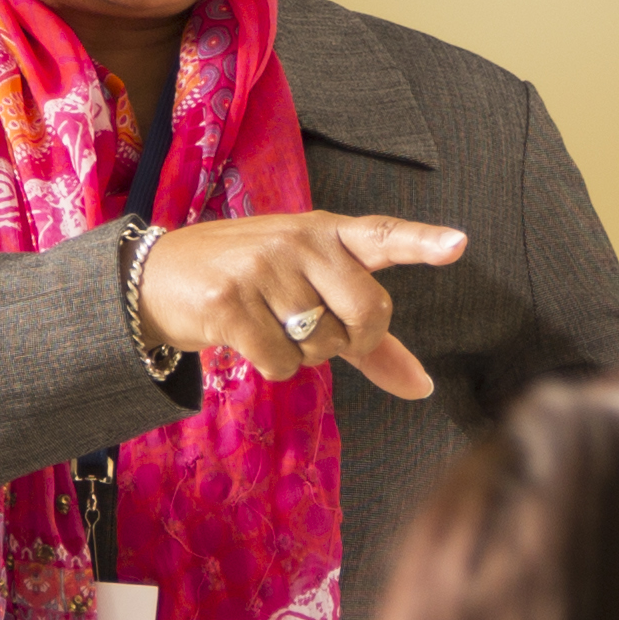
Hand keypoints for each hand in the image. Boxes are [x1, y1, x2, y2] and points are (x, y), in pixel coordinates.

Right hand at [144, 211, 463, 398]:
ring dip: (302, 354)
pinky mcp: (230, 301)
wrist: (160, 278)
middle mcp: (299, 241)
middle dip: (351, 338)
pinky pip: (281, 362)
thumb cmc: (251, 286)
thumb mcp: (313, 297)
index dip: (422, 243)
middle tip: (315, 328)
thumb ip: (371, 340)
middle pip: (367, 311)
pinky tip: (247, 338)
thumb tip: (422, 386)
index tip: (459, 244)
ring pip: (321, 344)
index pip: (383, 235)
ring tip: (268, 323)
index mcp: (327, 233)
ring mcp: (263, 267)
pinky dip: (271, 366)